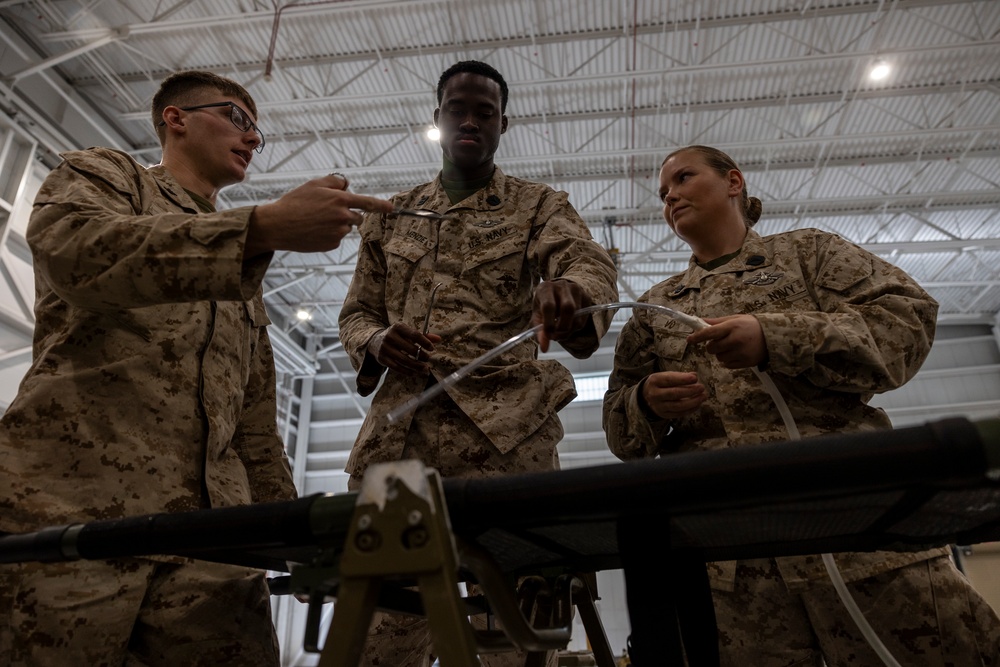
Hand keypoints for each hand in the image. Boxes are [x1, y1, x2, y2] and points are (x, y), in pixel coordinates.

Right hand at [245, 174, 394, 257]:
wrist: (278, 225)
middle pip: (357, 217)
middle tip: (328, 212)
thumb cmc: (295, 202)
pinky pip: (337, 239)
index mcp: (340, 200)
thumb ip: (335, 182)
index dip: (382, 205)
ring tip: (316, 221)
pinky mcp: (332, 244)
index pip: (367, 202)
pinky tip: (314, 231)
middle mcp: (342, 217)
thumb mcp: (314, 184)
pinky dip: (329, 235)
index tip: (392, 208)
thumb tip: (347, 185)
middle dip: (348, 214)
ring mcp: (338, 233)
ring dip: (337, 224)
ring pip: (346, 228)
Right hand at [369, 323, 442, 376]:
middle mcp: (390, 336)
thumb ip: (423, 336)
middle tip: (428, 359)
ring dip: (416, 366)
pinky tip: (414, 373)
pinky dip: (407, 371)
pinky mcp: (382, 358)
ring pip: (404, 360)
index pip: (414, 334)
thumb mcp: (407, 333)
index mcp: (398, 327)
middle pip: (410, 349)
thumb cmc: (397, 336)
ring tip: (425, 368)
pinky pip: (397, 367)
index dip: (425, 342)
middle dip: (421, 355)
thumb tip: (439, 339)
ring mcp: (385, 348)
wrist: (376, 341)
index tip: (432, 349)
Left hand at [530, 279, 592, 352]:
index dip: (549, 324)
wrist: (557, 291)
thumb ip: (539, 330)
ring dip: (570, 330)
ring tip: (561, 332)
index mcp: (546, 288)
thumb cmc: (544, 304)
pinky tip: (569, 326)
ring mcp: (577, 290)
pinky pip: (584, 318)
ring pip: (578, 315)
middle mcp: (562, 286)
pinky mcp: (586, 297)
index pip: (549, 306)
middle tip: (556, 336)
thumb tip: (544, 348)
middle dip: (563, 327)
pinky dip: (576, 327)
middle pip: (568, 308)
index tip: (548, 336)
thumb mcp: (537, 315)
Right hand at [642, 371, 707, 419]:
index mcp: (654, 381)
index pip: (669, 380)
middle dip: (690, 391)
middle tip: (701, 388)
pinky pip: (678, 414)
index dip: (683, 379)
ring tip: (703, 397)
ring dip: (693, 402)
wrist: (646, 396)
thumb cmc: (660, 383)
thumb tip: (694, 375)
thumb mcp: (665, 376)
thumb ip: (679, 375)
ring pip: (677, 406)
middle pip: (674, 393)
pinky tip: (698, 404)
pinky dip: (690, 410)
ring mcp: (658, 406)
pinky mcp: (663, 414)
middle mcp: (654, 394)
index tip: (695, 378)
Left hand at [686, 315, 767, 368]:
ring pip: (719, 358)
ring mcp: (741, 353)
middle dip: (712, 346)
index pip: (710, 332)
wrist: (773, 337)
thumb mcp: (735, 319)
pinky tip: (737, 353)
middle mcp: (736, 340)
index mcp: (732, 327)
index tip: (689, 340)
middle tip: (720, 341)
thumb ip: (717, 322)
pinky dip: (728, 360)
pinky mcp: (745, 363)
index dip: (698, 337)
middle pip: (712, 348)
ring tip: (732, 347)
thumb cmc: (751, 325)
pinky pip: (727, 365)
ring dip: (721, 353)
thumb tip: (699, 321)